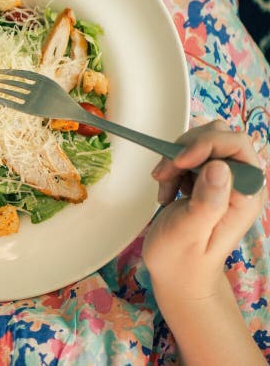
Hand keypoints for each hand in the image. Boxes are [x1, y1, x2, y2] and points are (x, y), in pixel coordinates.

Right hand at [143, 121, 265, 298]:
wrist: (176, 274)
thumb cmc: (183, 261)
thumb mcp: (191, 233)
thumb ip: (208, 202)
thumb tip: (219, 166)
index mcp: (246, 195)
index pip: (236, 145)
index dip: (207, 144)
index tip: (178, 161)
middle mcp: (239, 183)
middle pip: (219, 135)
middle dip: (187, 149)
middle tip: (164, 174)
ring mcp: (221, 180)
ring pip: (201, 141)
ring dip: (176, 157)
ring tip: (163, 185)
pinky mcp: (204, 180)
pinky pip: (188, 154)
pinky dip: (171, 166)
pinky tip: (165, 190)